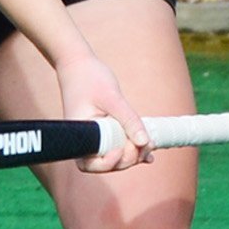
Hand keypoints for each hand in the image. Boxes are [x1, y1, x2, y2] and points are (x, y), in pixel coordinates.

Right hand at [51, 45, 150, 170]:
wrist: (78, 64)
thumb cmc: (90, 78)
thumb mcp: (112, 98)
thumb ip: (129, 120)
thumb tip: (144, 143)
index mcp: (80, 135)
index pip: (91, 164)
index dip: (109, 164)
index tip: (121, 149)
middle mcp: (85, 139)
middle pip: (106, 163)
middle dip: (128, 158)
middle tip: (146, 145)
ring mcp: (94, 136)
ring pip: (114, 156)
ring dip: (132, 154)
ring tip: (150, 144)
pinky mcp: (102, 130)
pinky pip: (117, 144)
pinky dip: (132, 147)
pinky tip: (148, 148)